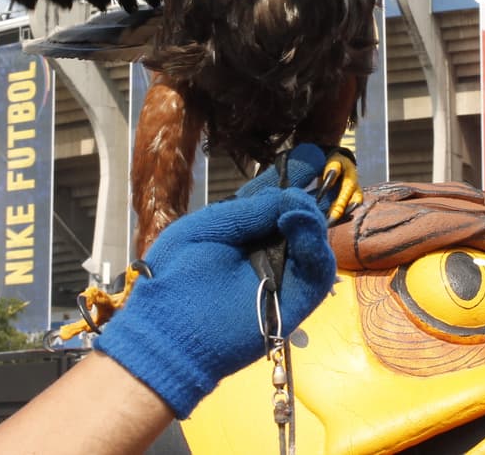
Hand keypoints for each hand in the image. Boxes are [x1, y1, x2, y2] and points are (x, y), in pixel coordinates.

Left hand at [95, 145, 335, 417]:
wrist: (167, 331)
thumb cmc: (175, 275)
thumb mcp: (205, 228)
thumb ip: (246, 211)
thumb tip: (289, 199)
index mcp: (242, 229)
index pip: (274, 198)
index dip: (292, 176)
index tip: (310, 154)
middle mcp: (266, 248)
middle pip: (300, 216)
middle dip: (308, 192)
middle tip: (316, 171)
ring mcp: (282, 275)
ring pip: (313, 242)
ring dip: (311, 217)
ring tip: (298, 206)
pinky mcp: (294, 303)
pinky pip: (317, 274)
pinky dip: (316, 247)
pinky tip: (299, 223)